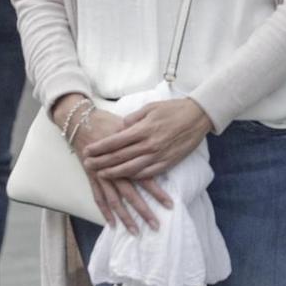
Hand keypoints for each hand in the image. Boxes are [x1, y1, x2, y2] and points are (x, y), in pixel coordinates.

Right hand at [67, 108, 172, 230]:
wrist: (82, 120)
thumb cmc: (109, 122)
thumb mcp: (129, 126)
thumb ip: (144, 142)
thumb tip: (162, 150)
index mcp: (127, 156)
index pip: (146, 178)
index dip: (158, 193)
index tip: (170, 205)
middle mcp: (114, 168)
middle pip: (131, 194)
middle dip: (143, 211)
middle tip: (155, 225)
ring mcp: (100, 174)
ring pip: (115, 200)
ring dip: (125, 217)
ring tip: (135, 231)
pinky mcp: (91, 176)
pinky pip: (98, 197)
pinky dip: (105, 211)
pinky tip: (112, 224)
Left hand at [82, 97, 214, 183]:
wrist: (198, 117)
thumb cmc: (174, 109)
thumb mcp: (150, 107)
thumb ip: (133, 119)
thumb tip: (120, 128)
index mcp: (143, 129)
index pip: (115, 141)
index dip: (100, 147)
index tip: (87, 150)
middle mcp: (149, 145)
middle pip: (119, 157)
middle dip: (101, 161)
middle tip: (87, 164)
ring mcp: (158, 156)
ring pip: (131, 169)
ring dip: (113, 173)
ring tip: (100, 174)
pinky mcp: (167, 163)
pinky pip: (147, 174)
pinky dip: (134, 177)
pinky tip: (125, 178)